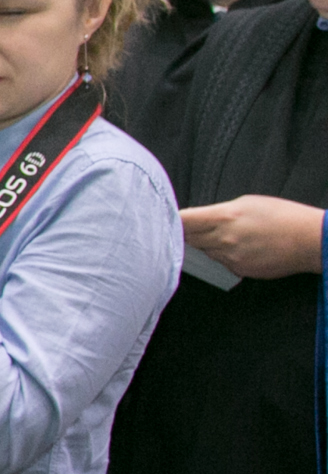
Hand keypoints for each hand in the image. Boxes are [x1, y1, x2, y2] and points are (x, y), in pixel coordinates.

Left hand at [182, 194, 326, 279]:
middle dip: (187, 234)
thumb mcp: (247, 203)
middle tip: (191, 228)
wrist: (310, 240)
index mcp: (222, 218)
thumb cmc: (282, 215)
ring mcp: (230, 257)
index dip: (171, 221)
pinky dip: (225, 255)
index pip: (183, 221)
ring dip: (208, 245)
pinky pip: (222, 262)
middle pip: (189, 239)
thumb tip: (202, 220)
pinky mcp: (239, 270)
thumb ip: (219, 212)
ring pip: (205, 251)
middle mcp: (222, 240)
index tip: (164, 219)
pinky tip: (243, 248)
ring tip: (229, 236)